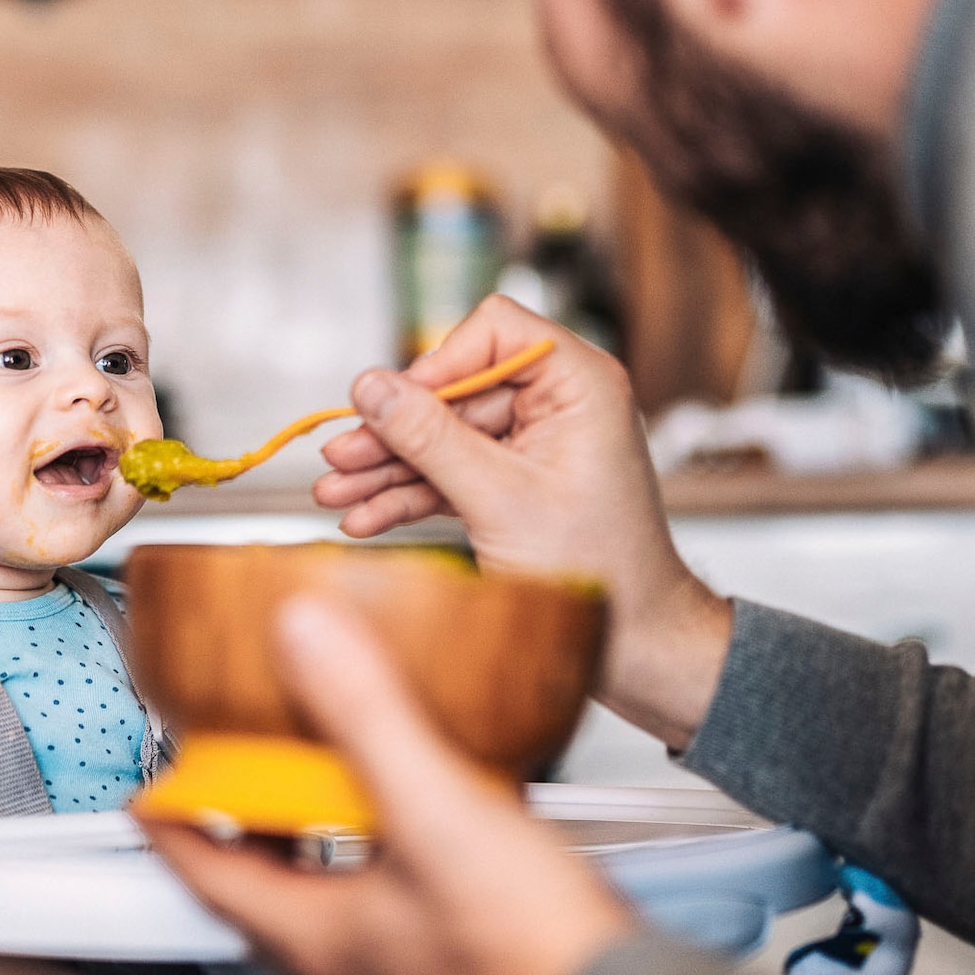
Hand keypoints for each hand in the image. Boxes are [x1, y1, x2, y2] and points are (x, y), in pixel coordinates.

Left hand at [142, 596, 637, 974]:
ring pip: (333, 874)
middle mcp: (351, 950)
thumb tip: (303, 635)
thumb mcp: (437, 810)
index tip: (150, 781)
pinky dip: (387, 823)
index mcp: (317, 931)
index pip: (204, 872)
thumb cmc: (533, 953)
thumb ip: (368, 717)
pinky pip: (394, 871)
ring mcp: (405, 948)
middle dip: (245, 813)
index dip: (171, 819)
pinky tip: (427, 785)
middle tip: (235, 757)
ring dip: (317, 817)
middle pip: (264, 875)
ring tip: (326, 755)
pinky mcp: (457, 937)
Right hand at [314, 294, 733, 745]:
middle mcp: (560, 404)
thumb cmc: (602, 569)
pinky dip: (412, 495)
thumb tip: (373, 388)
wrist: (636, 643)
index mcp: (579, 384)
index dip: (437, 363)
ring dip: (390, 468)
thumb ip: (431, 438)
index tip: (389, 402)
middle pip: (456, 390)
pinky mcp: (518, 483)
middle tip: (341, 455)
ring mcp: (536, 445)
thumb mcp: (500, 498)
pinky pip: (452, 473)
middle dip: (394, 431)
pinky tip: (367, 516)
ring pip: (445, 437)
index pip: (494, 331)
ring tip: (337, 494)